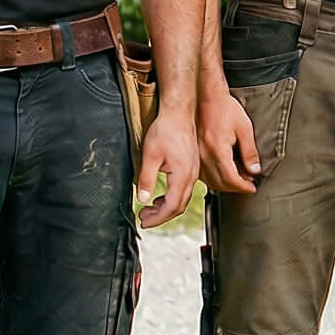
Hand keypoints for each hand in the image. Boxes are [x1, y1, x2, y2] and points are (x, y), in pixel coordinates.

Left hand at [135, 110, 198, 228]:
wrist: (179, 113)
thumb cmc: (166, 130)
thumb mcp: (150, 155)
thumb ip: (146, 179)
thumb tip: (142, 198)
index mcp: (183, 175)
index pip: (172, 206)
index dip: (157, 218)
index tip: (144, 221)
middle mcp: (191, 175)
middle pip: (179, 206)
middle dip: (161, 216)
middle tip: (144, 218)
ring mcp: (193, 172)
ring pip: (182, 199)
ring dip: (166, 208)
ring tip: (148, 209)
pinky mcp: (191, 167)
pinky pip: (184, 189)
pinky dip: (171, 197)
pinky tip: (160, 197)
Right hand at [198, 87, 261, 194]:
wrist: (206, 96)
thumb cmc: (224, 108)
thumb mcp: (244, 128)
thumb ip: (249, 152)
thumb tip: (254, 170)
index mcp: (218, 151)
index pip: (231, 179)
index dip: (243, 187)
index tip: (252, 188)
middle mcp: (205, 156)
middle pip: (220, 183)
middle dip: (236, 188)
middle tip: (248, 184)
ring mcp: (197, 155)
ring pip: (210, 181)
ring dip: (225, 184)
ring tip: (238, 179)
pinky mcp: (194, 153)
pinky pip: (203, 173)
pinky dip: (214, 178)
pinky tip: (223, 172)